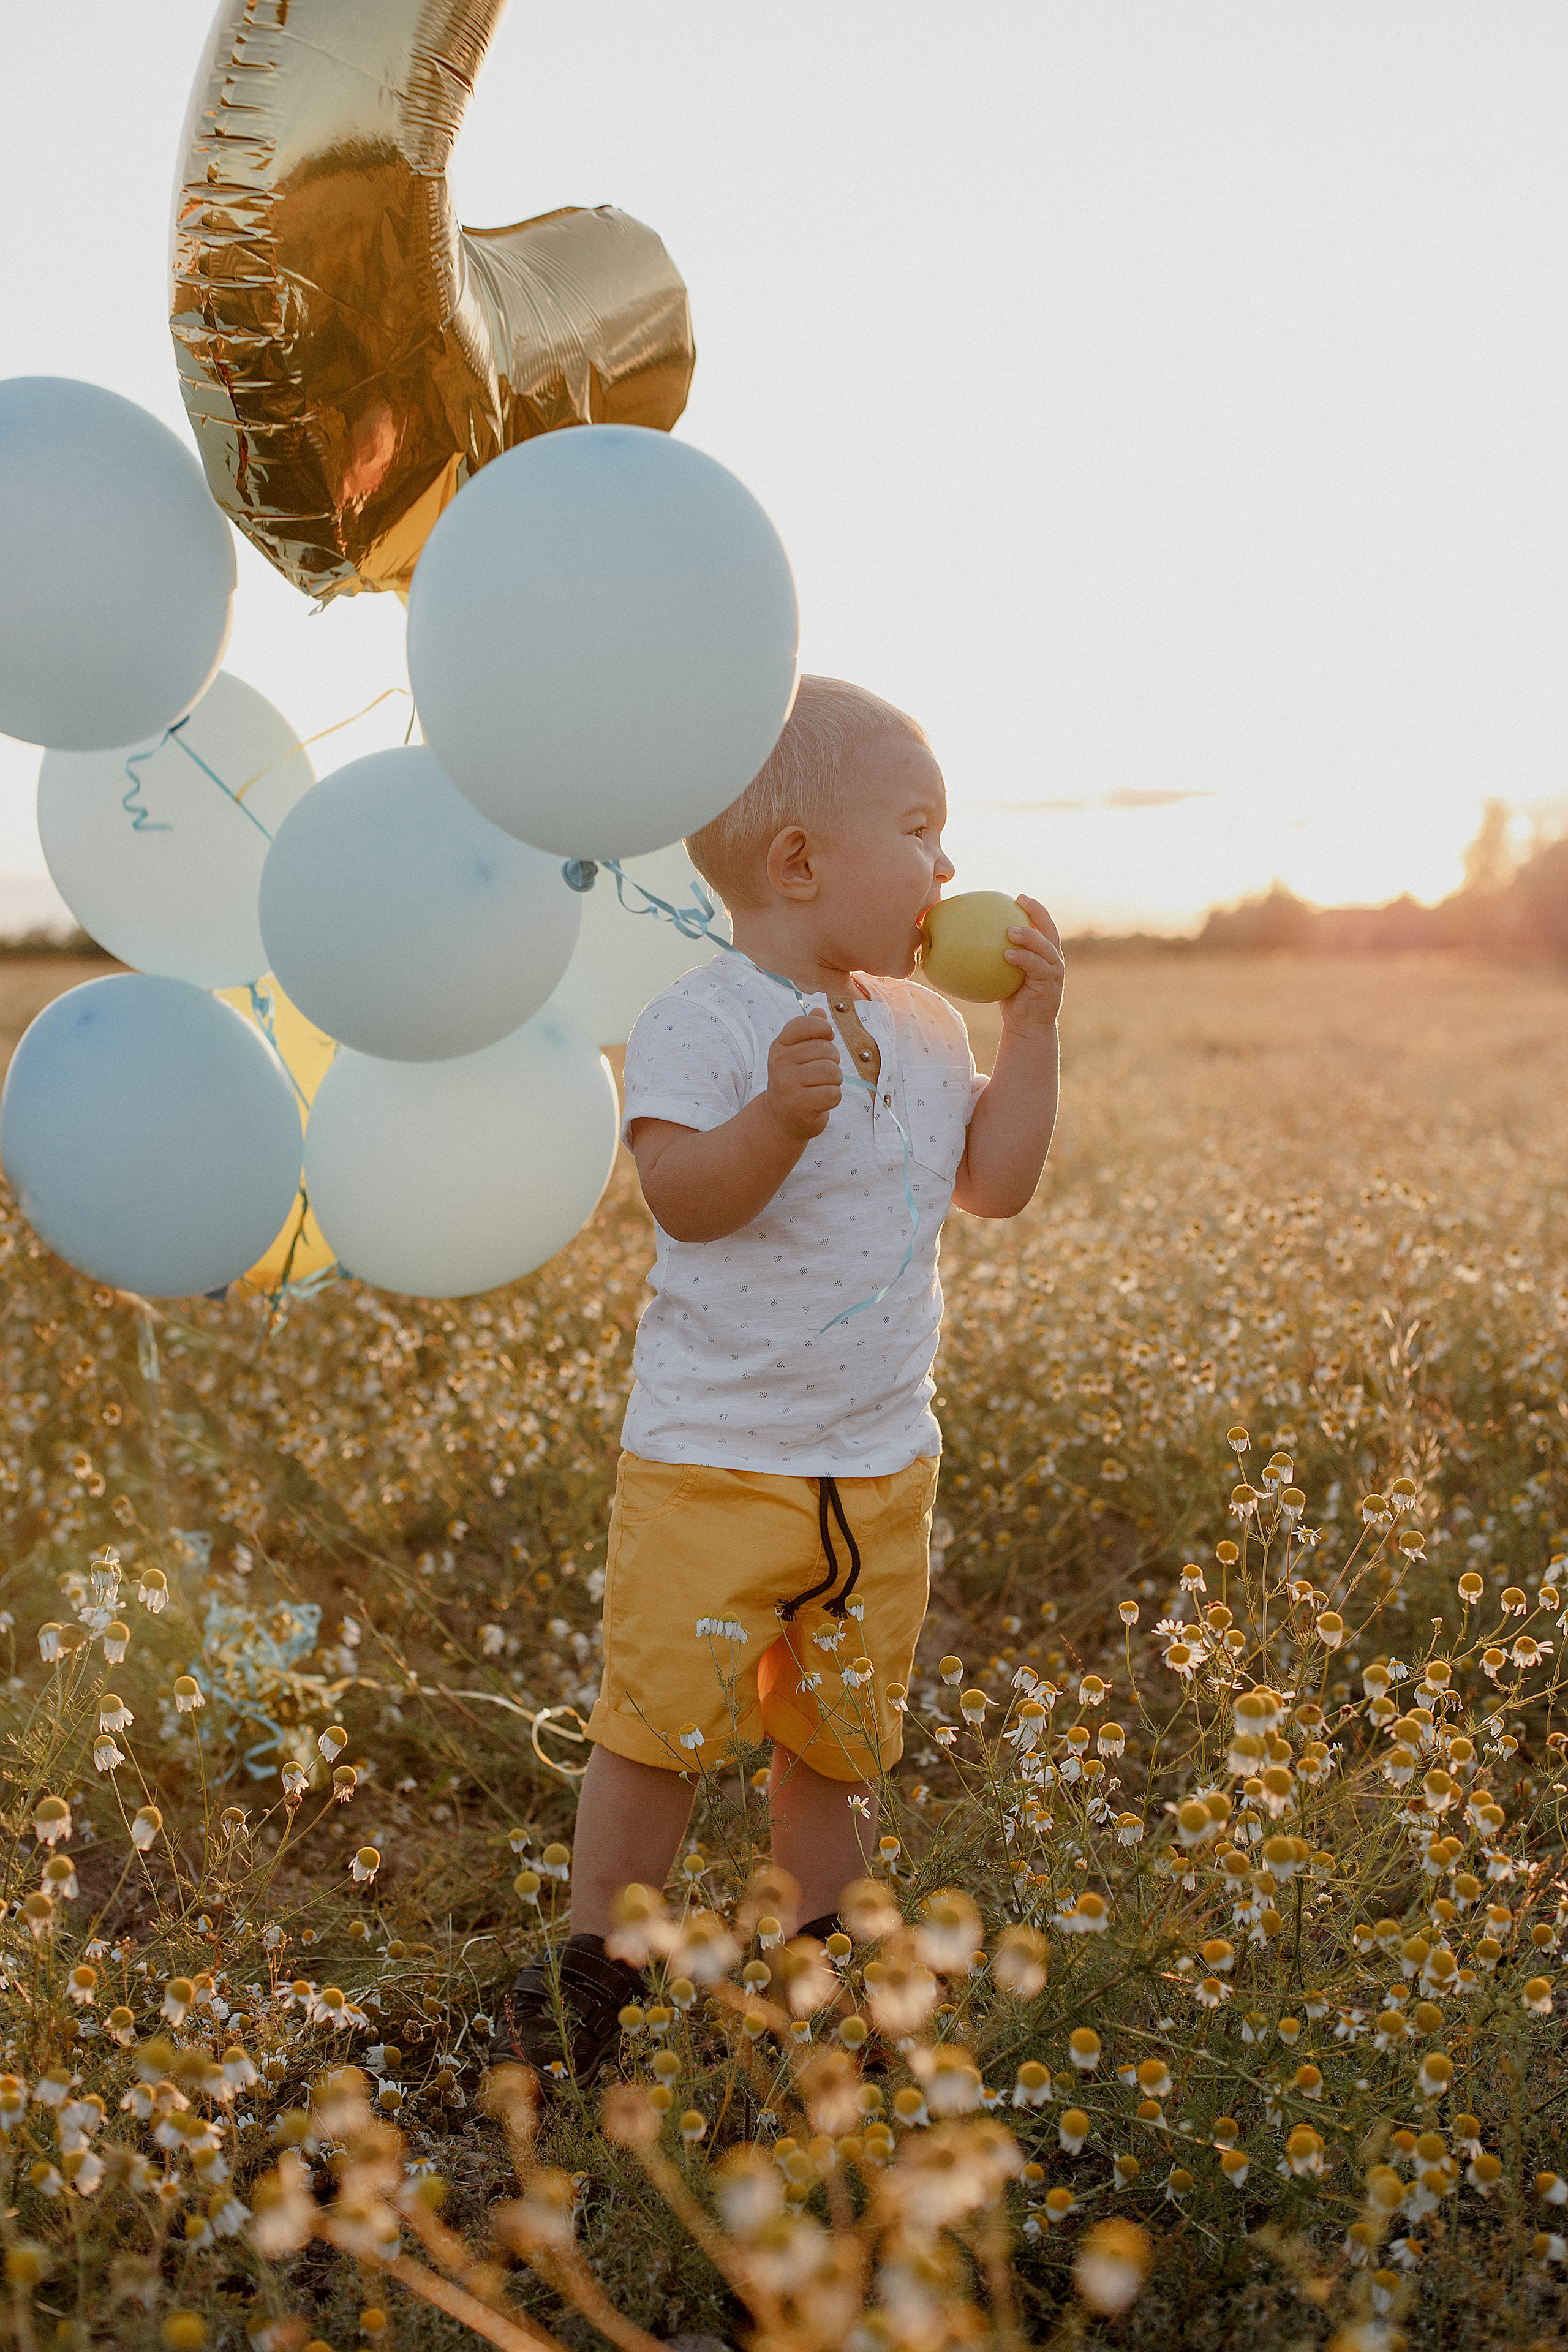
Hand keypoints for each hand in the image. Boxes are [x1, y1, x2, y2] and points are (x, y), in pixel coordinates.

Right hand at [766, 1011, 842, 1139]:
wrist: (781, 1118)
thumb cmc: (794, 1081)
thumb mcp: (796, 1054)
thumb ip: (809, 1032)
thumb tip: (820, 1009)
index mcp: (779, 1046)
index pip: (805, 1024)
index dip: (823, 1029)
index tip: (826, 1038)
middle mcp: (780, 1063)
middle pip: (827, 1050)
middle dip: (833, 1061)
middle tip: (822, 1073)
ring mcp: (787, 1084)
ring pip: (833, 1072)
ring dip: (835, 1081)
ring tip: (822, 1086)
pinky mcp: (799, 1105)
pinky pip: (834, 1094)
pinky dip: (833, 1098)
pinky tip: (821, 1100)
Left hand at [1000, 895, 1064, 1034]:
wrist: (1027, 1026)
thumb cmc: (1012, 998)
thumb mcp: (1003, 974)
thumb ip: (994, 957)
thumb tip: (963, 943)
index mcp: (1045, 954)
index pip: (1044, 926)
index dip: (1035, 909)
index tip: (1019, 896)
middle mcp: (1053, 959)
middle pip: (1049, 930)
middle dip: (1038, 912)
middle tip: (1020, 900)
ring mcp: (1053, 971)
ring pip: (1045, 947)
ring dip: (1029, 936)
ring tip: (1010, 931)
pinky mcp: (1049, 984)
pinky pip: (1035, 967)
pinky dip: (1022, 959)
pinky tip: (1007, 954)